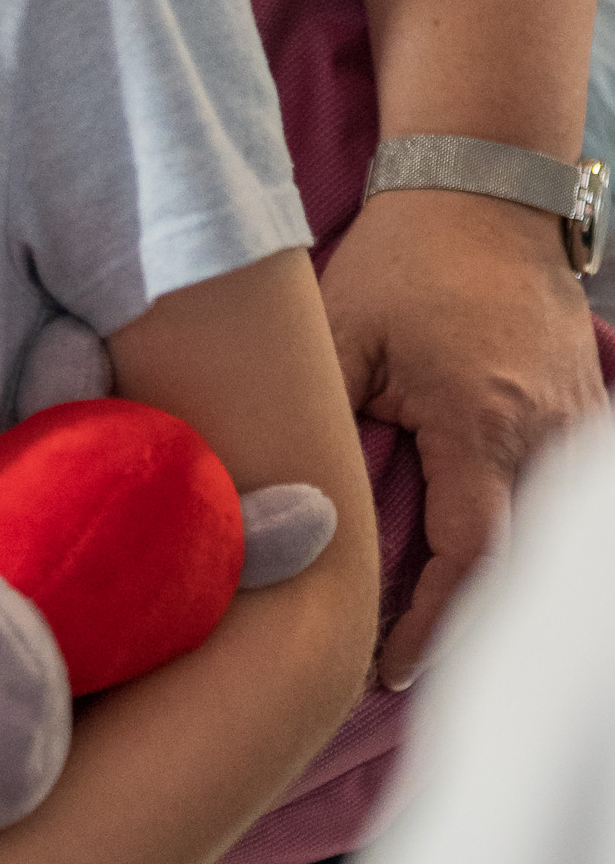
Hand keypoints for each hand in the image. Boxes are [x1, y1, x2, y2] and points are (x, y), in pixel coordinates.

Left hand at [317, 182, 604, 676]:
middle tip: (408, 668)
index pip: (470, 554)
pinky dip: (524, 535)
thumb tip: (279, 506)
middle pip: (518, 559)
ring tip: (440, 633)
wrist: (485, 195)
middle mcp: (543, 430)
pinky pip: (557, 492)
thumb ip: (316, 419)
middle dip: (469, 622)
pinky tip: (485, 569)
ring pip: (544, 531)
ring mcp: (573, 421)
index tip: (389, 668)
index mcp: (480, 421)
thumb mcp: (338, 333)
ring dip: (497, 582)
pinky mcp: (584, 410)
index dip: (434, 623)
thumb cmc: (402, 262)